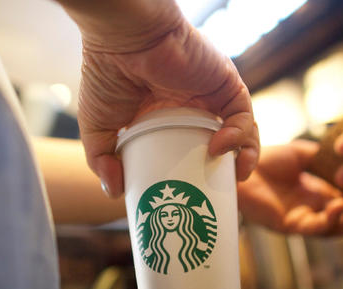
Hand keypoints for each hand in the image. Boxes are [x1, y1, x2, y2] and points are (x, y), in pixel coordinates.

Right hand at [60, 1, 258, 197]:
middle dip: (226, 171)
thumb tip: (114, 192)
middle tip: (220, 192)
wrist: (121, 38)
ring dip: (244, 157)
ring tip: (234, 178)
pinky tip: (221, 148)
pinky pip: (243, 114)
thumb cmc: (105, 74)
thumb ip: (103, 160)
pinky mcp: (226, 83)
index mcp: (166, 117)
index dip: (195, 174)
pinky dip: (239, 134)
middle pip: (221, 144)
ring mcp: (211, 96)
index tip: (192, 196)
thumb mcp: (97, 128)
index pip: (190, 150)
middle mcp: (193, 107)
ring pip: (241, 132)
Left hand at [237, 140, 342, 235]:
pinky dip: (329, 221)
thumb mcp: (302, 154)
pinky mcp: (287, 224)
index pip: (342, 198)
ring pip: (330, 227)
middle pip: (340, 218)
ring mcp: (298, 217)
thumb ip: (324, 158)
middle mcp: (307, 206)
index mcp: (312, 190)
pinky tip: (340, 207)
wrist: (239, 163)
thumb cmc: (265, 158)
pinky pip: (313, 227)